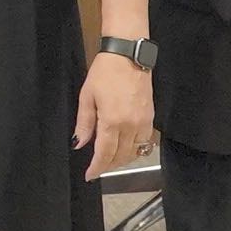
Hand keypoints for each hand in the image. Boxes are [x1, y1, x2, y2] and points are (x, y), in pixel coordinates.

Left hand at [76, 53, 155, 181]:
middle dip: (108, 165)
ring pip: (134, 152)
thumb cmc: (105, 73)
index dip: (97, 168)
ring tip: (109, 159)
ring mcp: (144, 122)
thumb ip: (84, 123)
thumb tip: (79, 144)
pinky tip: (124, 147)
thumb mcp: (87, 97)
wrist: (129, 55)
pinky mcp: (151, 117)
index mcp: (113, 121)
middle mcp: (131, 126)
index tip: (90, 175)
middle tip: (97, 167)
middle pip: (121, 156)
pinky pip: (144, 142)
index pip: (105, 154)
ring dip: (121, 159)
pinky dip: (134, 149)